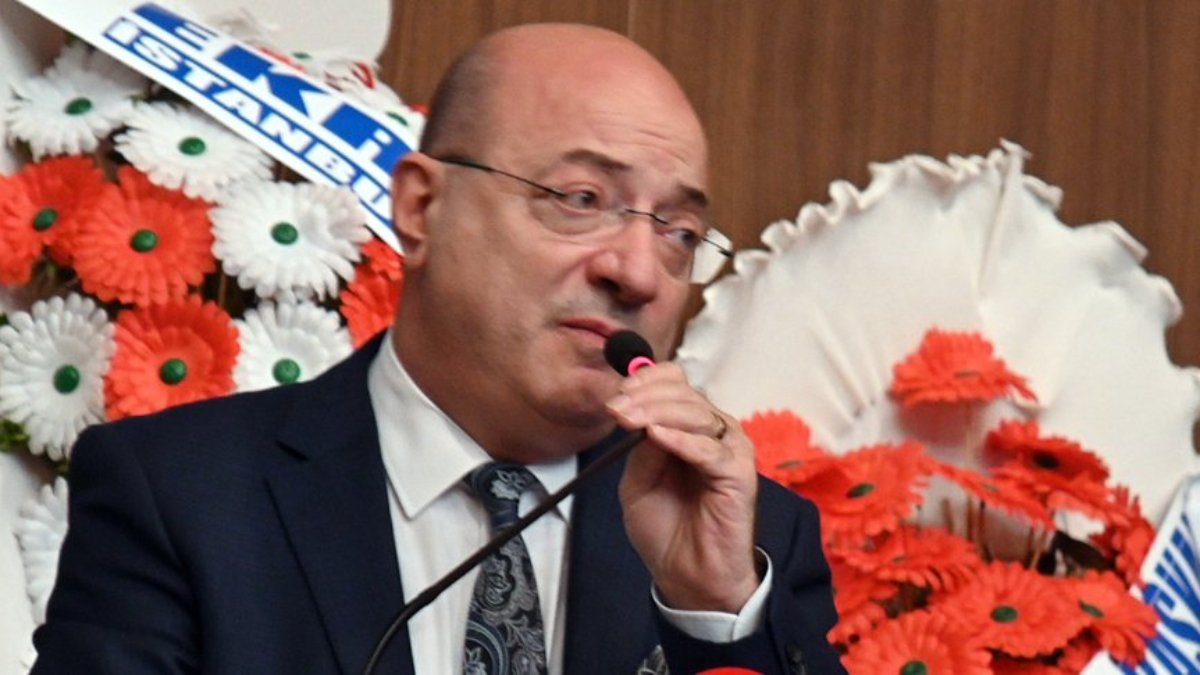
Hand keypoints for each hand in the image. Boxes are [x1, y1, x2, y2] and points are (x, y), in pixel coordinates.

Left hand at [606, 362, 759, 612]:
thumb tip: (636, 415)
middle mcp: (714, 431)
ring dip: (657, 412)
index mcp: (690, 427)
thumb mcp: (637, 481)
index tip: (616, 395)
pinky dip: (682, 440)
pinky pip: (710, 449)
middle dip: (644, 398)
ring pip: (697, 414)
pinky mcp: (739, 474)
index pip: (675, 383)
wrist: (686, 576)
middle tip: (615, 410)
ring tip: (628, 421)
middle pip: (684, 394)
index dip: (646, 381)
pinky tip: (656, 437)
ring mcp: (730, 450)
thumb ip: (639, 448)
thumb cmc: (666, 529)